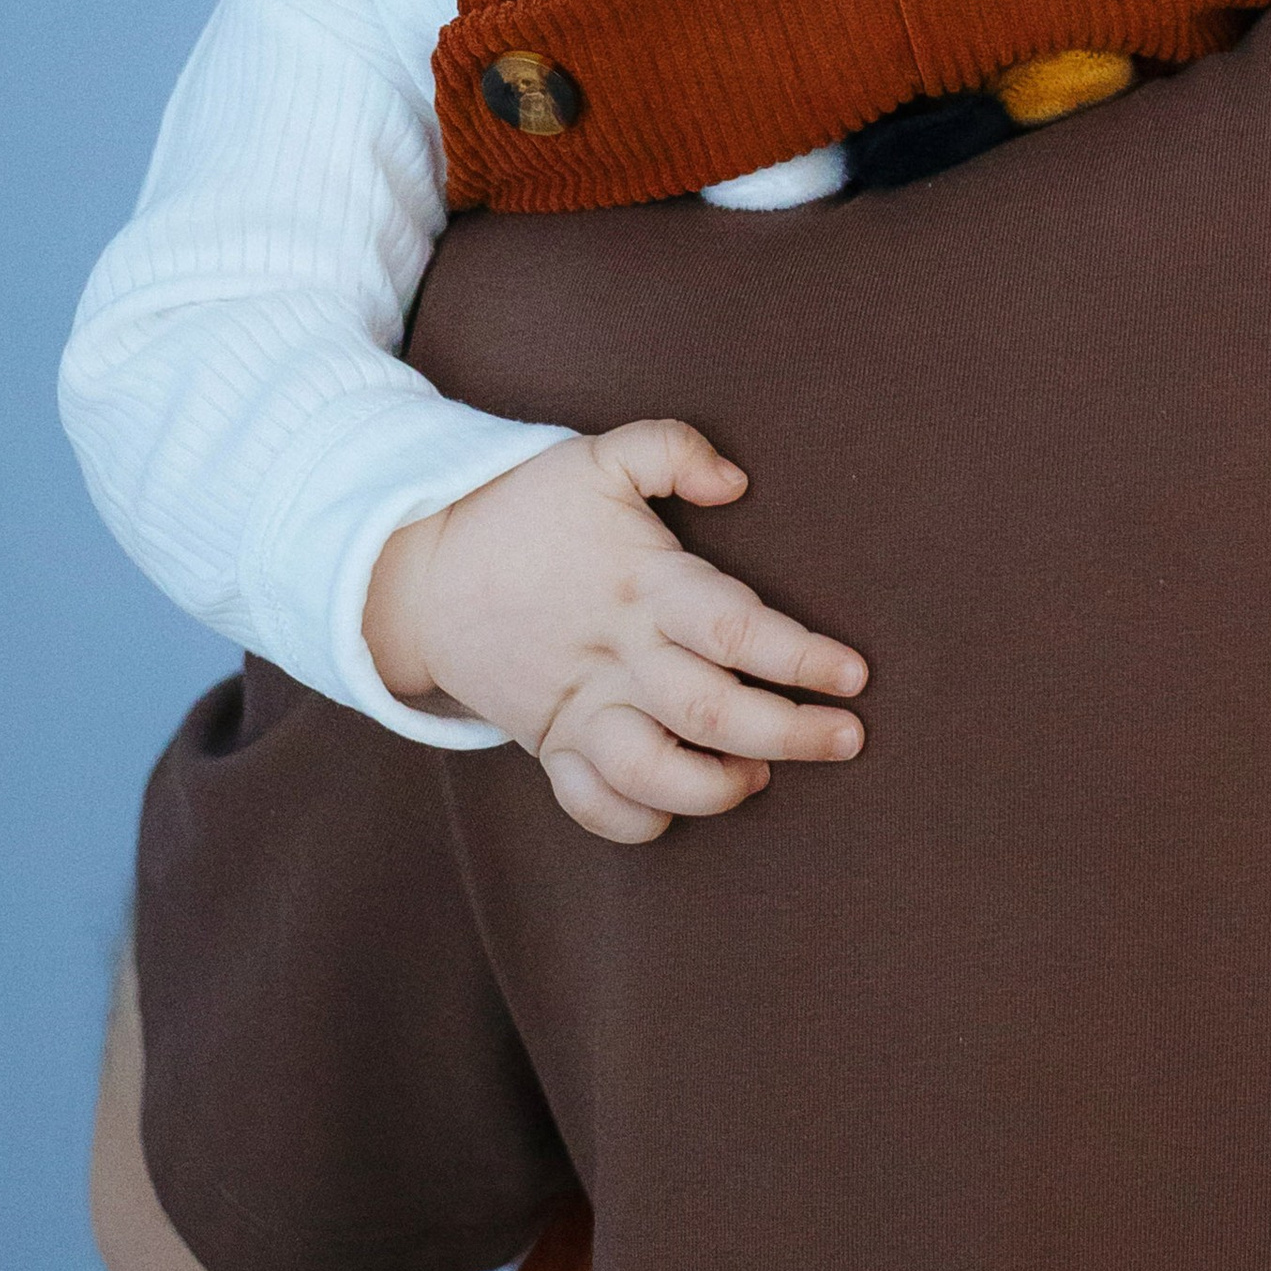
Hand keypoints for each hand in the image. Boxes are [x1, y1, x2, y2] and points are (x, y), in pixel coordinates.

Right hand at [363, 422, 865, 843]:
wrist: (416, 570)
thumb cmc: (524, 508)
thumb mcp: (597, 456)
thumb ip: (672, 449)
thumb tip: (737, 479)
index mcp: (641, 584)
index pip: (733, 626)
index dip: (799, 655)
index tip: (854, 674)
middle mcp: (614, 654)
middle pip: (708, 709)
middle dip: (788, 733)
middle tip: (849, 739)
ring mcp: (578, 707)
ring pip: (650, 773)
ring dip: (713, 788)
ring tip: (760, 779)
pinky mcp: (549, 744)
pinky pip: (591, 805)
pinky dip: (635, 820)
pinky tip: (679, 808)